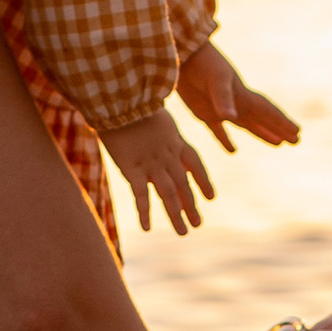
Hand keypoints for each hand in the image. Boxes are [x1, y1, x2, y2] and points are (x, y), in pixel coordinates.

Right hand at [103, 103, 217, 237]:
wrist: (119, 98)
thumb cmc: (133, 99)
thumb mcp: (155, 111)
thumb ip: (161, 126)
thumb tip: (162, 127)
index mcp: (175, 140)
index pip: (196, 163)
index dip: (204, 181)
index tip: (211, 197)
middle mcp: (167, 155)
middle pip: (184, 185)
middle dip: (191, 205)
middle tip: (198, 224)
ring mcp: (151, 163)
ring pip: (168, 194)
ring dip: (176, 214)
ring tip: (184, 232)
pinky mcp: (132, 168)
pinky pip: (140, 195)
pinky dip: (144, 212)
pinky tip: (146, 228)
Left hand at [175, 40, 301, 152]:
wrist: (182, 55)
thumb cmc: (202, 64)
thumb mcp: (214, 80)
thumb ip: (223, 99)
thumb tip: (232, 118)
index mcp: (243, 96)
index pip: (267, 112)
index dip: (281, 122)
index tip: (297, 132)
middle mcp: (237, 103)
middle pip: (262, 120)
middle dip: (279, 129)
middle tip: (296, 141)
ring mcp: (222, 108)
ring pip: (247, 125)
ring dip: (262, 133)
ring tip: (278, 143)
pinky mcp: (205, 113)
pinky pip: (219, 130)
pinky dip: (226, 140)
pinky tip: (233, 150)